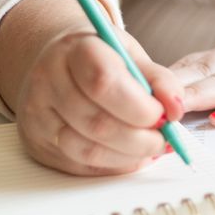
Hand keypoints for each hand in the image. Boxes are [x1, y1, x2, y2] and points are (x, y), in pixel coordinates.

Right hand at [14, 26, 184, 175]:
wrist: (58, 61)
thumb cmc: (101, 57)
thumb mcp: (132, 55)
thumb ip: (159, 79)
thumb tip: (177, 108)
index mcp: (76, 50)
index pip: (104, 83)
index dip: (141, 107)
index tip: (166, 115)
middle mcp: (48, 81)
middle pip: (97, 123)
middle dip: (141, 138)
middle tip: (165, 138)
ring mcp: (38, 114)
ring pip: (87, 150)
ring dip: (129, 156)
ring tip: (151, 147)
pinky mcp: (37, 143)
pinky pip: (79, 165)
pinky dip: (114, 165)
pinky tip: (131, 155)